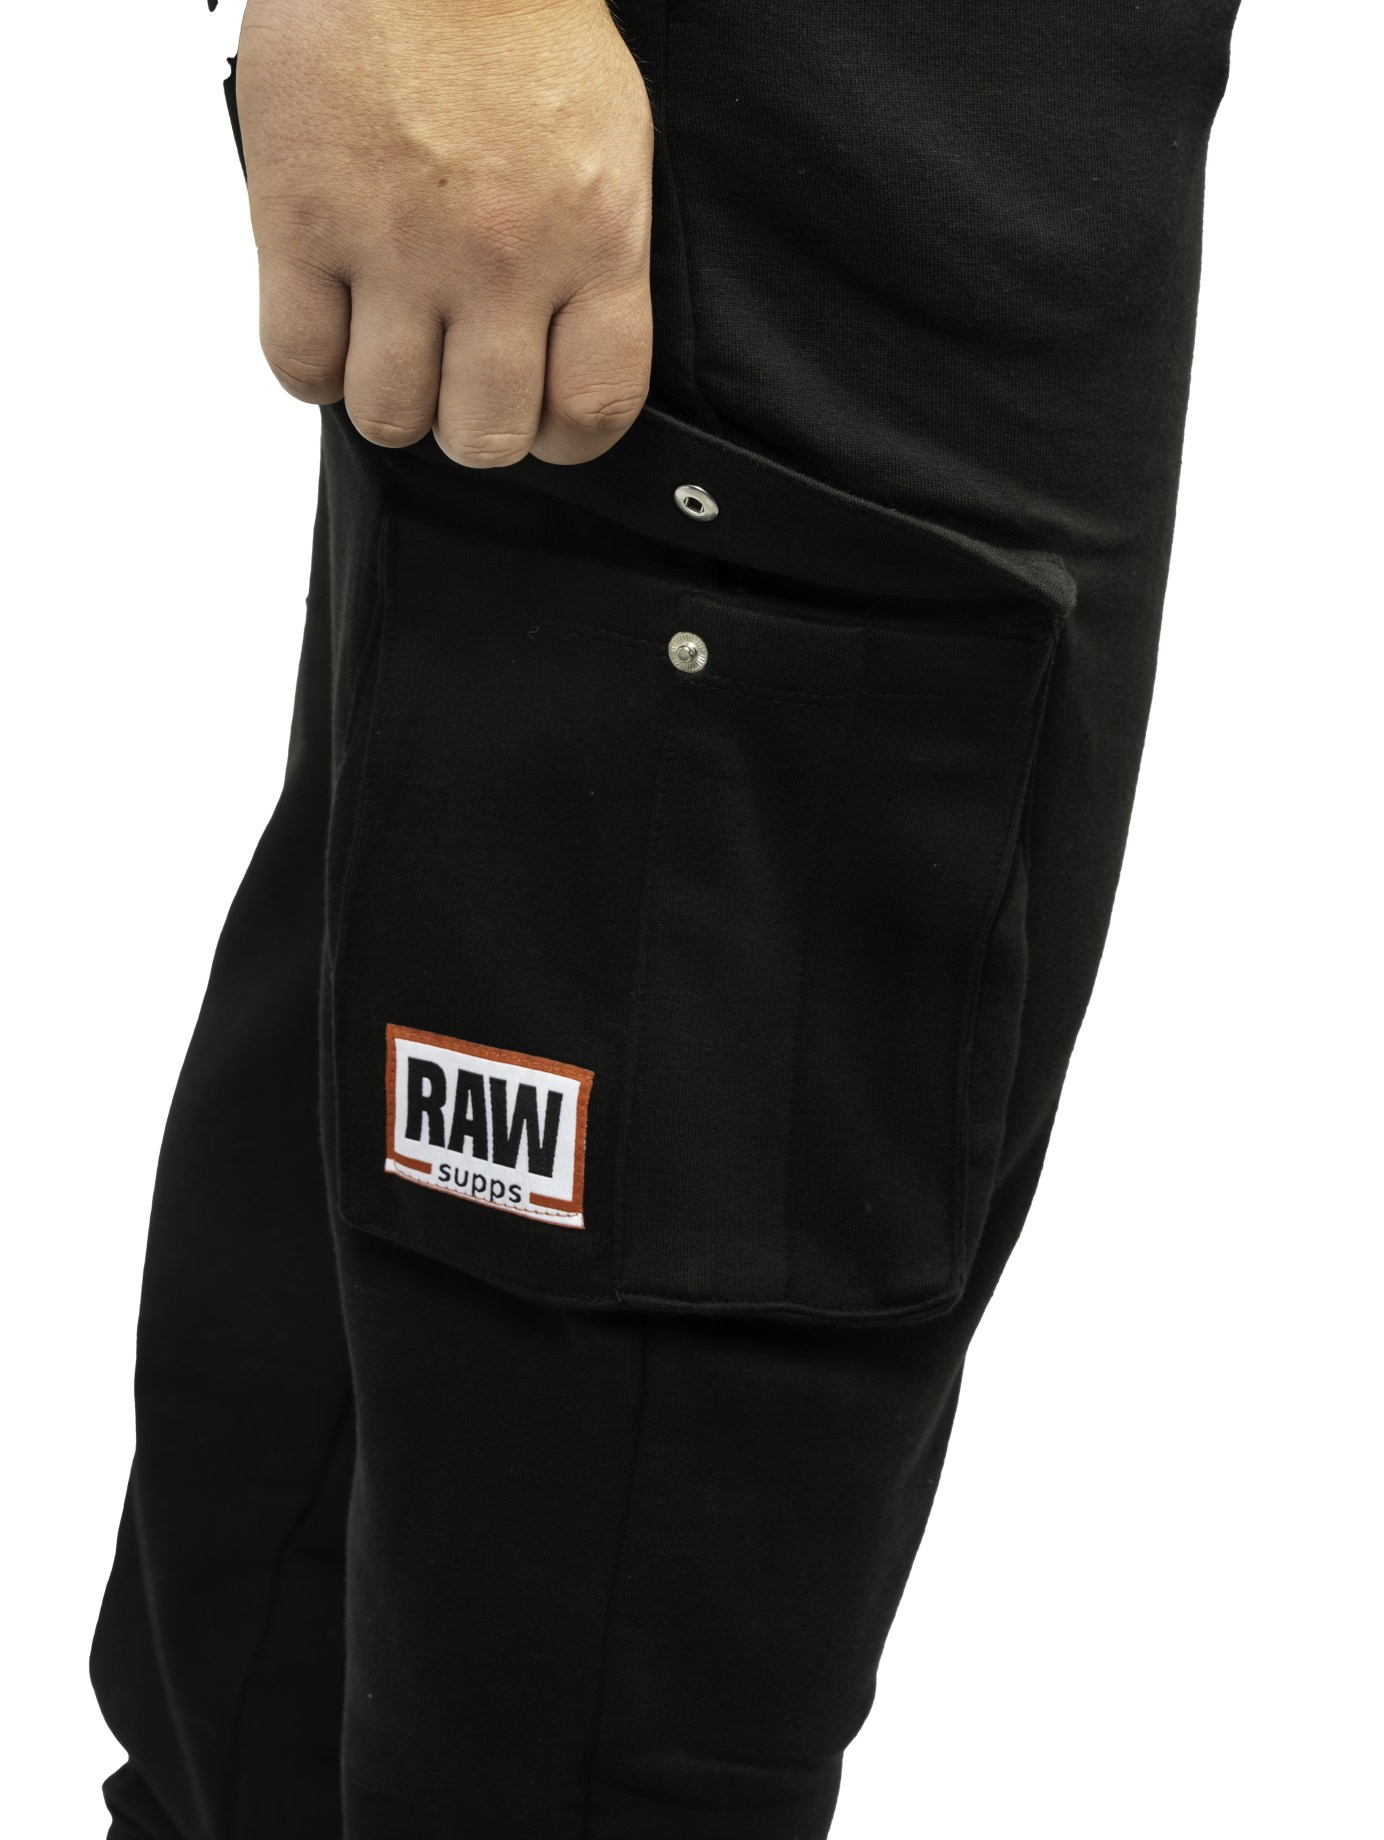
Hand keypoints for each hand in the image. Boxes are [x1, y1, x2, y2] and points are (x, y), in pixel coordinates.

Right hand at [234, 0, 654, 465]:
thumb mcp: (607, 145)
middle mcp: (501, 260)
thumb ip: (594, 261)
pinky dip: (313, 365)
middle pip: (485, 436)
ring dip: (390, 399)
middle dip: (471, 424)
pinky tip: (331, 322)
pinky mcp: (300, 220)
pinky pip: (299, 362)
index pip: (592, 410)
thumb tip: (564, 355)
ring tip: (391, 344)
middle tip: (458, 380)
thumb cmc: (517, 23)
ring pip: (390, 417)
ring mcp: (396, 246)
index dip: (563, 435)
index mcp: (594, 240)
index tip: (542, 414)